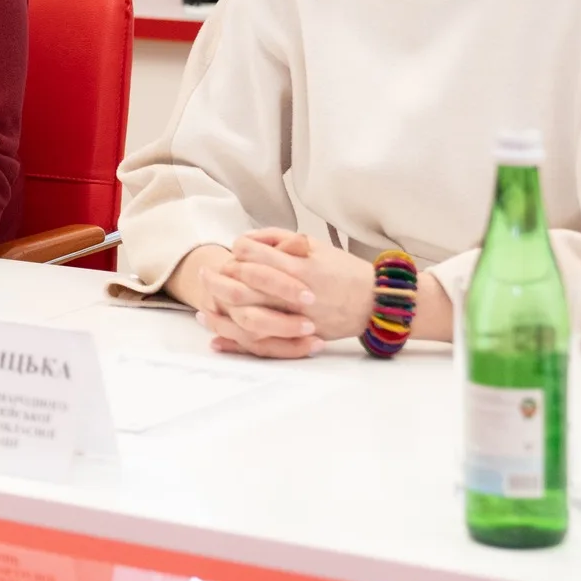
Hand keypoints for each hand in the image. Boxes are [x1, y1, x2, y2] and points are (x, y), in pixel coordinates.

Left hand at [194, 229, 370, 358]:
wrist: (376, 303)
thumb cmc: (344, 271)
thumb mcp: (316, 246)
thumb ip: (281, 239)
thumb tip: (248, 237)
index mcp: (296, 265)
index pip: (250, 254)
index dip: (236, 251)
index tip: (232, 251)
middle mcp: (292, 291)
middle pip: (241, 285)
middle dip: (217, 279)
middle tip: (205, 275)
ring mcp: (294, 317)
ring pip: (245, 315)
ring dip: (219, 311)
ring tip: (204, 305)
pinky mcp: (297, 337)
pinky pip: (260, 343)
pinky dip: (234, 341)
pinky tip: (215, 336)